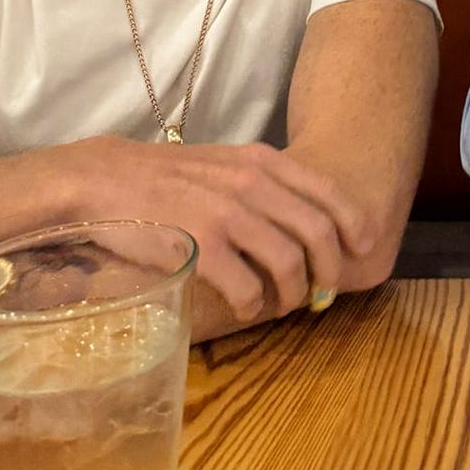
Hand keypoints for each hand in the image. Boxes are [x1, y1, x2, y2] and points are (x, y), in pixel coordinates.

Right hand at [65, 136, 371, 323]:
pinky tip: (246, 307)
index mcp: (262, 161)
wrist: (105, 180)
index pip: (328, 191)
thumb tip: (296, 216)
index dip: (353, 223)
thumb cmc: (165, 177)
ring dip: (294, 294)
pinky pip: (248, 288)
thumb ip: (260, 183)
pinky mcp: (203, 248)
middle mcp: (253, 184)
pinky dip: (255, 305)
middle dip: (330, 268)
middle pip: (318, 232)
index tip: (364, 247)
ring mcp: (229, 215)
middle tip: (324, 289)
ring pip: (289, 264)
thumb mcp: (223, 165)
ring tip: (283, 305)